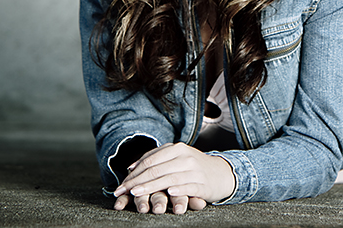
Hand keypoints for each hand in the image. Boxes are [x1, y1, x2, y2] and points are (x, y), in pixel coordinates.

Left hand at [112, 142, 234, 213]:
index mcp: (177, 148)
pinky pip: (188, 186)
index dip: (134, 173)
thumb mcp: (176, 158)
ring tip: (136, 193)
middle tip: (122, 191)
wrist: (221, 173)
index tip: (121, 185)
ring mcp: (194, 170)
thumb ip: (156, 159)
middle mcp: (185, 157)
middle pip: (156, 169)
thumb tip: (132, 167)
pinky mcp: (203, 184)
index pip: (150, 160)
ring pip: (168, 178)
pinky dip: (178, 189)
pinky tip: (168, 192)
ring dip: (150, 186)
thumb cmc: (194, 167)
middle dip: (136, 181)